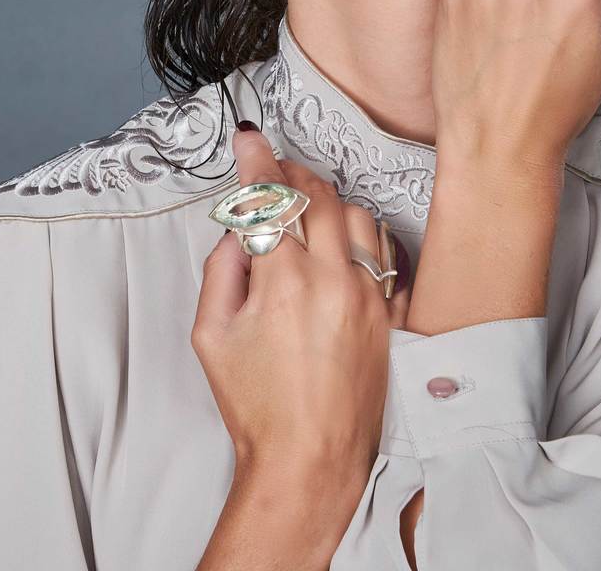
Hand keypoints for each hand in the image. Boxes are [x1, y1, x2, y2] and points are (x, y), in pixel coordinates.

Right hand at [192, 125, 411, 488]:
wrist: (311, 461)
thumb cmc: (257, 406)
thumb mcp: (211, 336)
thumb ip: (220, 271)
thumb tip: (236, 232)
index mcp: (283, 282)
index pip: (271, 197)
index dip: (256, 161)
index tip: (248, 140)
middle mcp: (332, 280)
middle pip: (318, 195)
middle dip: (292, 172)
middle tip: (273, 169)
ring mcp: (368, 297)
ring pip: (357, 216)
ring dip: (329, 200)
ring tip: (306, 206)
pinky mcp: (389, 316)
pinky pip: (383, 253)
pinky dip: (361, 235)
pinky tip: (341, 243)